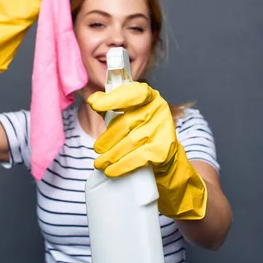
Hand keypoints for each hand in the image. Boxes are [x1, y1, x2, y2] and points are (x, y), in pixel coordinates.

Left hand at [87, 82, 207, 219]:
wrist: (169, 163)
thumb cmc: (143, 136)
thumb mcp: (128, 118)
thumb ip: (111, 107)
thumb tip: (93, 99)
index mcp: (150, 97)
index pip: (133, 92)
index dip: (113, 98)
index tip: (95, 105)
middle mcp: (159, 109)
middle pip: (127, 122)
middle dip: (108, 138)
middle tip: (97, 149)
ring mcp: (164, 129)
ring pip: (130, 141)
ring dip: (111, 155)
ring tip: (99, 163)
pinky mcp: (164, 149)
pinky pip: (138, 157)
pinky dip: (121, 166)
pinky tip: (111, 171)